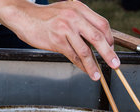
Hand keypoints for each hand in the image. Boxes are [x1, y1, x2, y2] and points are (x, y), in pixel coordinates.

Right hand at [1, 0, 119, 80]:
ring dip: (93, 64)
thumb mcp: (67, 12)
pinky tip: (85, 70)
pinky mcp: (57, 40)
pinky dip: (80, 65)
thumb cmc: (45, 17)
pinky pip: (73, 55)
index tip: (111, 50)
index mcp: (79, 8)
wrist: (24, 16)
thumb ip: (81, 23)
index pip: (102, 24)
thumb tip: (96, 42)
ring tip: (98, 75)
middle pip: (98, 37)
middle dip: (109, 53)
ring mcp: (65, 28)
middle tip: (115, 64)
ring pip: (85, 50)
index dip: (109, 39)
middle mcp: (74, 16)